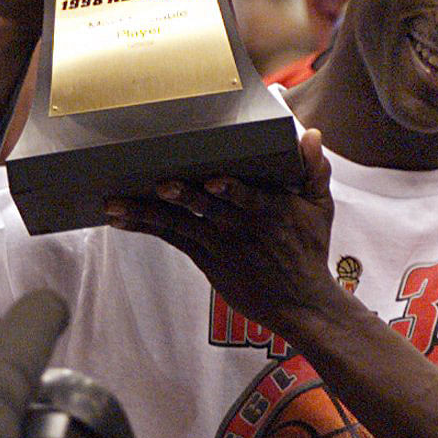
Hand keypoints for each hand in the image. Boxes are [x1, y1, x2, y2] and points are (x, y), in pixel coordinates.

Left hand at [106, 128, 334, 341]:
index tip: (213, 180)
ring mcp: (220, 243)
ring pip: (180, 223)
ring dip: (147, 212)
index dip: (229, 189)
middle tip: (159, 184)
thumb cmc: (309, 250)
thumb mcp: (321, 208)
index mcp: (269, 209)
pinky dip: (146, 227)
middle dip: (183, 195)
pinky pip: (172, 239)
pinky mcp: (206, 258)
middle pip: (206, 207)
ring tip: (116, 204)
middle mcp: (240, 226)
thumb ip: (316, 170)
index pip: (247, 196)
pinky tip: (120, 220)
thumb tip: (313, 134)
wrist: (300, 302)